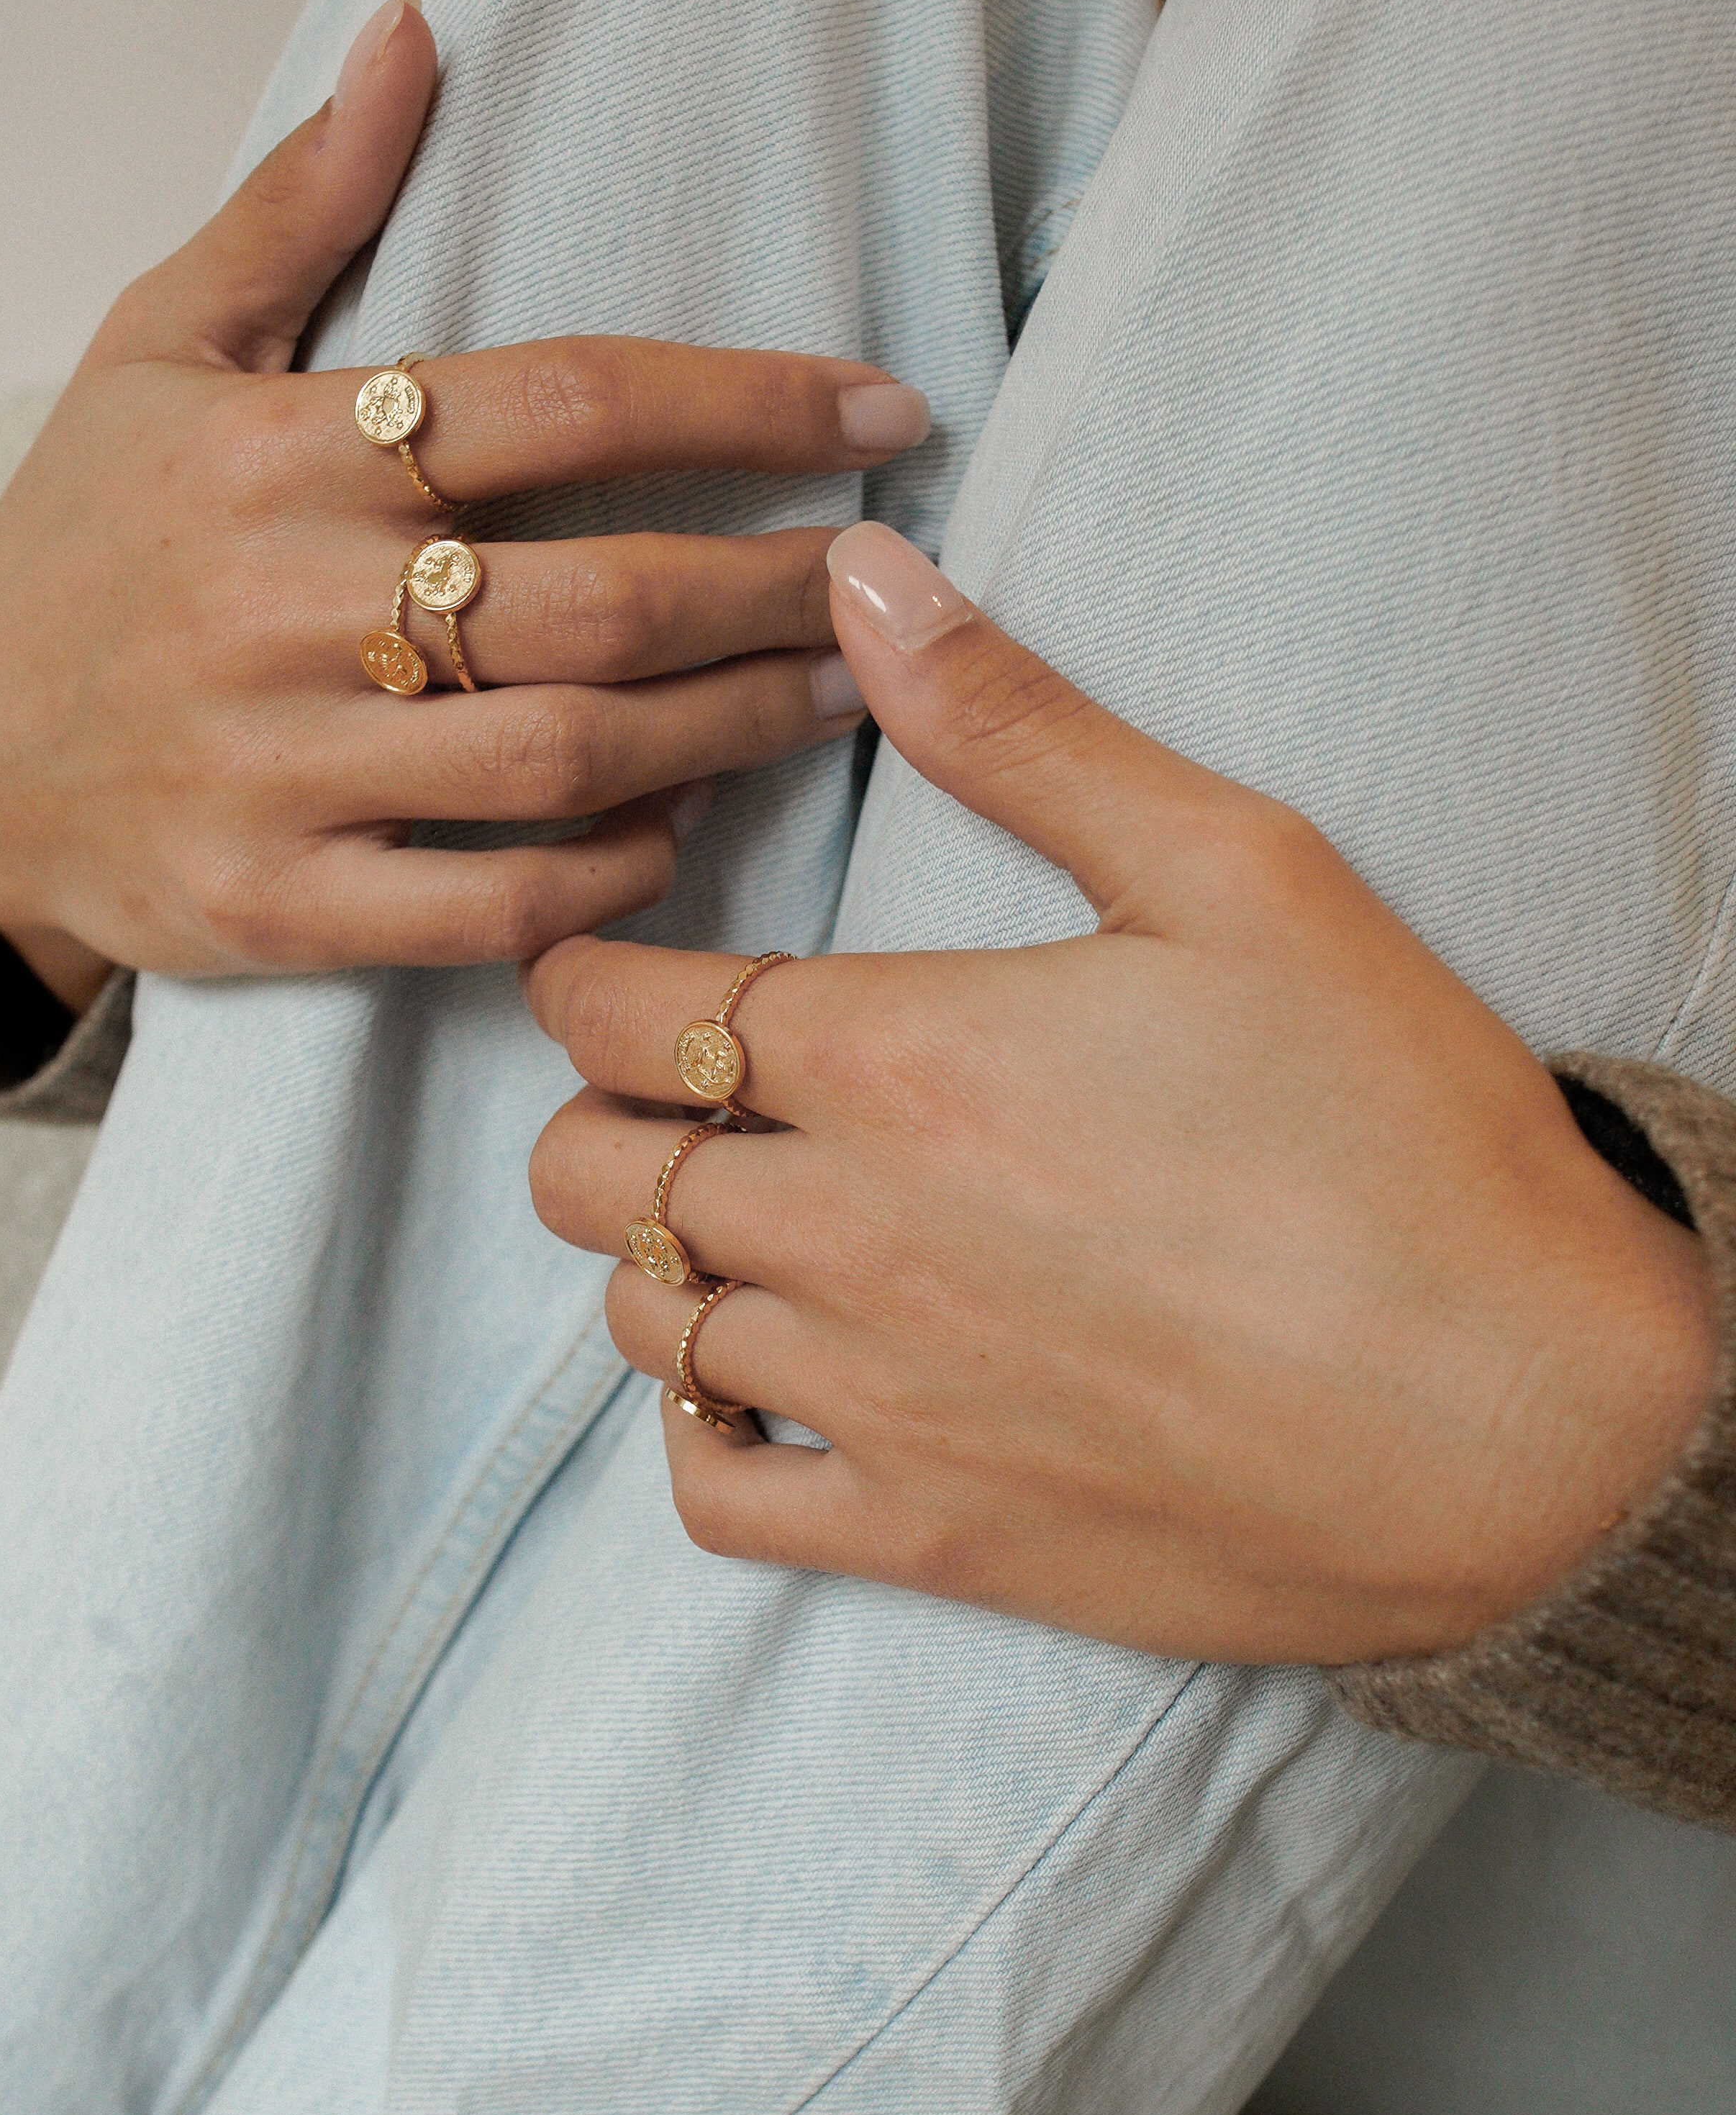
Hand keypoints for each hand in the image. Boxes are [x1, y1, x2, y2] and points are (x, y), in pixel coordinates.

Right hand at [0, 0, 924, 1012]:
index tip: (883, 412)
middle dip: (771, 591)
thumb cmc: (86, 544)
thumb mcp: (159, 347)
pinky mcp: (277, 905)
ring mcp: (282, 768)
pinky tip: (679, 830)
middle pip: (600, 596)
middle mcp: (290, 608)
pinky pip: (487, 904)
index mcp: (285, 454)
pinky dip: (607, 874)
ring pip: (567, 756)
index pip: (566, 401)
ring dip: (728, 731)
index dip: (751, 403)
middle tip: (874, 587)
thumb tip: (412, 35)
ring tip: (825, 701)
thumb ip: (298, 205)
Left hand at [525, 522, 1717, 1664]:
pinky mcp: (930, 1536)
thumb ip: (1021, 725)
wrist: (1533, 1418)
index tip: (618, 963)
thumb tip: (863, 578)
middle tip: (679, 1088)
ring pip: (637, 1325)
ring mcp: (877, 1398)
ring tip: (741, 1221)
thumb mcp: (1234, 871)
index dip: (580, 972)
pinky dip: (703, 1435)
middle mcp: (845, 1231)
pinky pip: (713, 1498)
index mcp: (894, 1058)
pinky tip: (768, 1385)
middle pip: (585, 1170)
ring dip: (655, 1258)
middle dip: (599, 1110)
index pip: (608, 1007)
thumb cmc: (1400, 1133)